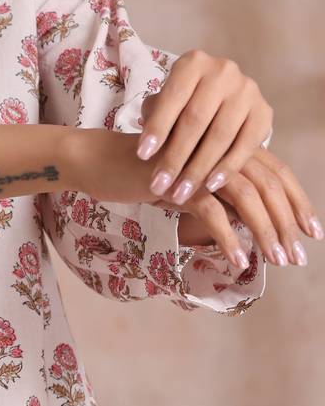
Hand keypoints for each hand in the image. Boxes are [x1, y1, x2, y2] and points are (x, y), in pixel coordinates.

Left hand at [135, 50, 273, 208]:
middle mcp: (224, 70)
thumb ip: (155, 118)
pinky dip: (228, 167)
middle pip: (196, 119)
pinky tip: (211, 186)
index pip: (172, 98)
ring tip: (180, 194)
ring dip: (198, 169)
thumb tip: (149, 146)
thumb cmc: (180, 105)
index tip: (141, 155)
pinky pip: (246, 145)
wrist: (218, 103)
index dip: (157, 127)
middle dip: (175, 156)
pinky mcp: (264, 112)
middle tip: (159, 185)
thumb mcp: (163, 104)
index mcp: (193, 62)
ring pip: (220, 135)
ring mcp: (248, 90)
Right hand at [157, 144, 322, 268]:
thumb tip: (253, 221)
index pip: (277, 172)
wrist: (102, 161)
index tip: (311, 232)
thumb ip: (224, 194)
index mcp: (228, 145)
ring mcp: (199, 162)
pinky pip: (212, 211)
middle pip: (268, 186)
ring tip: (275, 260)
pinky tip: (239, 258)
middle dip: (287, 223)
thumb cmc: (149, 172)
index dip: (298, 202)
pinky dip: (229, 237)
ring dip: (265, 231)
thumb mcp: (195, 182)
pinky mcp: (177, 180)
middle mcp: (220, 148)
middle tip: (296, 257)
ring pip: (247, 197)